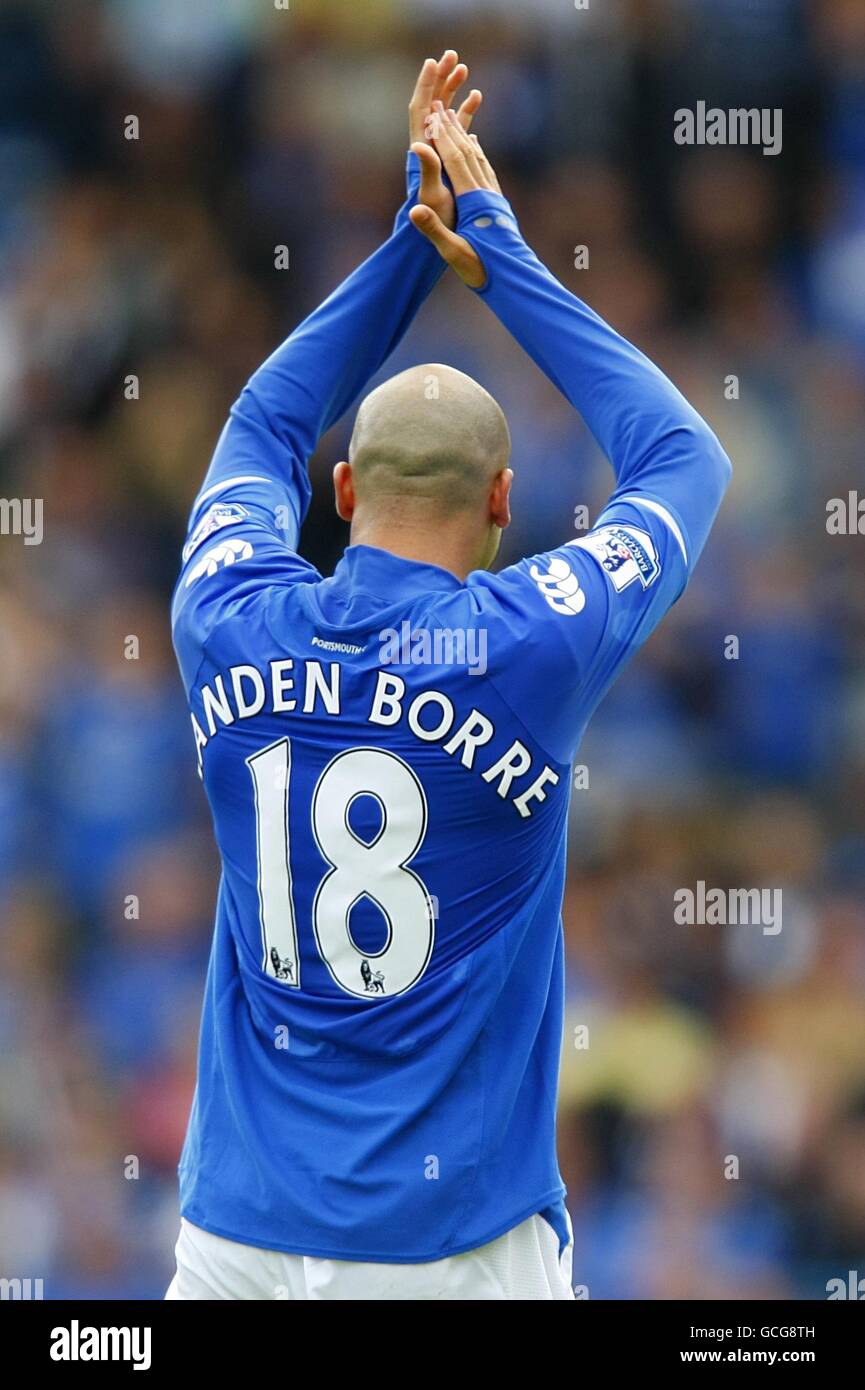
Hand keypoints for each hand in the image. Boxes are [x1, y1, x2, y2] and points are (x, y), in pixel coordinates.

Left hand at [408, 51, 481, 230]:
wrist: (438, 240)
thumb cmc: (435, 222)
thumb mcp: (431, 196)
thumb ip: (426, 171)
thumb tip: (417, 145)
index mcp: (422, 153)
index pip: (420, 111)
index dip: (426, 86)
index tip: (433, 62)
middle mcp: (428, 149)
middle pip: (431, 105)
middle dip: (440, 79)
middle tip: (452, 55)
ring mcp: (440, 154)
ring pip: (444, 113)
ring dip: (452, 90)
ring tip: (464, 68)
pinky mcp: (451, 161)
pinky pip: (457, 129)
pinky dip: (465, 111)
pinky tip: (476, 98)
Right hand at [409, 103, 501, 288]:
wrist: (514, 279)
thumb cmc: (481, 268)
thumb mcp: (453, 252)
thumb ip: (433, 230)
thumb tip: (414, 211)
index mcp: (473, 200)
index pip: (455, 160)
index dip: (442, 136)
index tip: (431, 115)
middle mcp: (486, 193)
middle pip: (467, 152)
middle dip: (451, 128)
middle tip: (438, 106)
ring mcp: (494, 197)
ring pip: (478, 158)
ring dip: (463, 136)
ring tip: (453, 118)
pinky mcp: (499, 204)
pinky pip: (486, 171)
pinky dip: (477, 154)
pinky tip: (474, 147)